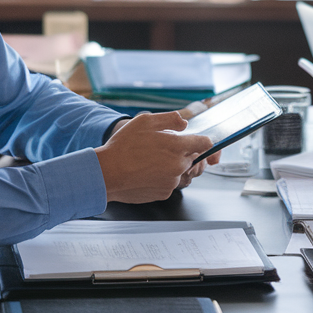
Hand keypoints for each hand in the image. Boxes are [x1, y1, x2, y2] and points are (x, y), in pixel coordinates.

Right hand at [95, 112, 212, 202]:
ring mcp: (172, 181)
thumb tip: (185, 124)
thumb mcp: (145, 121)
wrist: (107, 174)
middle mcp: (179, 165)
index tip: (203, 141)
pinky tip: (146, 172)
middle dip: (181, 152)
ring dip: (171, 165)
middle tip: (161, 149)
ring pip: (179, 171)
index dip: (204, 141)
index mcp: (177, 146)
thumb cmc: (124, 146)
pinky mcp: (164, 193)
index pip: (205, 143)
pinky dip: (162, 177)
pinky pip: (169, 183)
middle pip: (192, 157)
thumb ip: (171, 119)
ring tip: (149, 160)